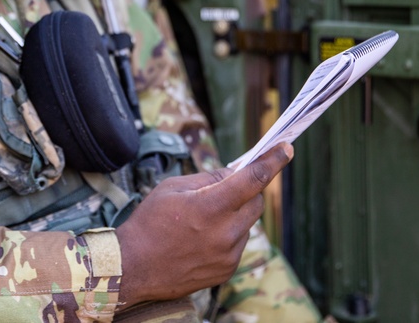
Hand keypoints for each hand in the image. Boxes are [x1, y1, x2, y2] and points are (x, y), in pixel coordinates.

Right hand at [114, 142, 292, 306]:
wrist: (133, 267)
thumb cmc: (149, 223)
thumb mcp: (173, 187)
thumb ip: (208, 178)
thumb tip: (235, 173)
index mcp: (211, 207)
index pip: (254, 179)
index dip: (273, 161)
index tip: (285, 149)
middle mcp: (225, 233)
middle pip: (256, 201)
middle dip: (248, 190)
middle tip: (228, 187)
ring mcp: (228, 254)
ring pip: (248, 223)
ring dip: (236, 214)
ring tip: (204, 218)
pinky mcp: (227, 269)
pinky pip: (239, 243)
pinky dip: (229, 234)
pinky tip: (203, 236)